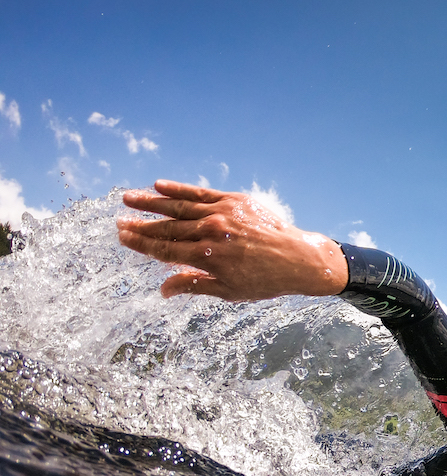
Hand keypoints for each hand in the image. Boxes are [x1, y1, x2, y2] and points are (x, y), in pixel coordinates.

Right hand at [117, 180, 348, 300]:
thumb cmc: (265, 280)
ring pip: (179, 207)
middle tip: (118, 221)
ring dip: (151, 202)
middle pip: (167, 227)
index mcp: (208, 258)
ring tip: (129, 198)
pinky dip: (180, 189)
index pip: (165, 249)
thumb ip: (194, 286)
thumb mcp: (229, 291)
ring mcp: (222, 214)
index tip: (122, 237)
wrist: (299, 258)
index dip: (141, 244)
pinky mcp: (234, 200)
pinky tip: (160, 185)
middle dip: (141, 225)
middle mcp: (211, 233)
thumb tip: (163, 290)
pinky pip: (201, 193)